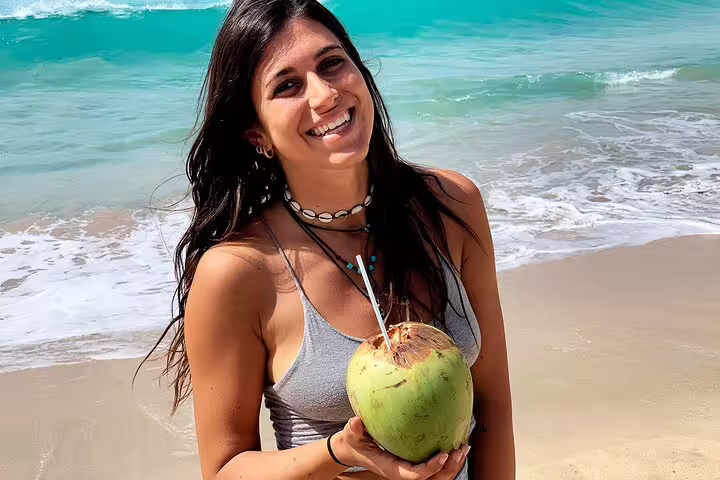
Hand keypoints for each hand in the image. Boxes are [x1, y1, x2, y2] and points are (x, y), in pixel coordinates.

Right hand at [332, 417, 469, 479]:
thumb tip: (356, 421)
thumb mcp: (351, 435)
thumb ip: (353, 430)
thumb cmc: (354, 442)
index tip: (443, 454)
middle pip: (432, 479)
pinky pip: (435, 467)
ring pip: (437, 476)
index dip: (431, 468)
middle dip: (449, 468)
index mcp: (392, 469)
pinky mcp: (414, 463)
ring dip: (453, 466)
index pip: (415, 475)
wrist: (354, 450)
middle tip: (460, 450)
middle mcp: (404, 472)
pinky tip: (456, 442)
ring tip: (465, 447)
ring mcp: (410, 469)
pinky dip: (448, 459)